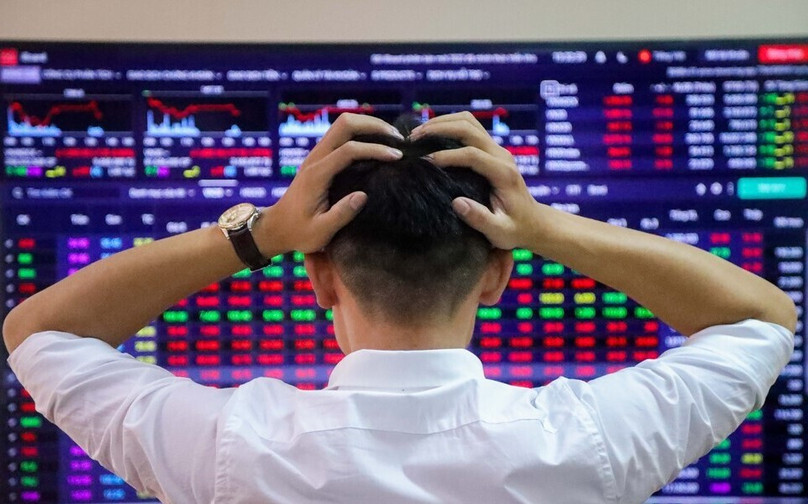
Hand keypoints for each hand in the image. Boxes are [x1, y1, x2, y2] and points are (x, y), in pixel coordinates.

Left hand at [260, 114, 403, 253]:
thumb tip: (363, 196)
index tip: (397, 157)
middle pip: (345, 124)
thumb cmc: (299, 232)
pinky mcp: (321, 157)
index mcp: (317, 174)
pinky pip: (342, 135)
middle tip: (399, 140)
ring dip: (369, 126)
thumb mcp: (320, 232)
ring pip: (344, 125)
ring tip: (393, 140)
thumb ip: (341, 215)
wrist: (277, 226)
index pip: (349, 150)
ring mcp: (317, 154)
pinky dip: (362, 133)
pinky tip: (378, 145)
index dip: (375, 150)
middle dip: (374, 126)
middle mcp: (316, 158)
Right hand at [411, 112, 539, 249]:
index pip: (472, 154)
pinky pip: (469, 128)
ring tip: (418, 134)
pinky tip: (430, 136)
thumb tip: (456, 203)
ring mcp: (497, 149)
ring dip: (442, 123)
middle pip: (468, 128)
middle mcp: (501, 155)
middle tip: (413, 139)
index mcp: (503, 173)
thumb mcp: (500, 232)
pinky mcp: (491, 149)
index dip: (446, 155)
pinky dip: (448, 126)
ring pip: (468, 122)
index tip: (424, 162)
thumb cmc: (515, 230)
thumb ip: (480, 219)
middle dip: (438, 129)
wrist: (533, 222)